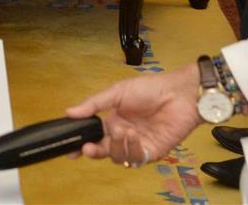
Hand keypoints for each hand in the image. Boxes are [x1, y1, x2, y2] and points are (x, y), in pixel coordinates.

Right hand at [65, 61, 202, 166]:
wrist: (178, 94)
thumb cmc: (150, 89)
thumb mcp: (116, 92)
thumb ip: (93, 104)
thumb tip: (70, 112)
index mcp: (113, 121)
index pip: (94, 136)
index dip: (82, 144)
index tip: (71, 150)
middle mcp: (123, 135)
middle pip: (103, 151)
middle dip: (94, 151)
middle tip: (87, 148)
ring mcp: (138, 144)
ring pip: (119, 158)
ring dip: (116, 147)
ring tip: (121, 132)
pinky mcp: (153, 151)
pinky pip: (137, 159)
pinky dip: (132, 150)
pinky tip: (133, 136)